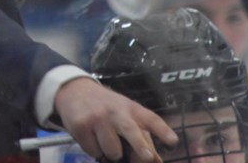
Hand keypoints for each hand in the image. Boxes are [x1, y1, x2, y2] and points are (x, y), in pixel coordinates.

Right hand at [52, 78, 177, 161]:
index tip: (172, 142)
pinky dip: (94, 149)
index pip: (150, 119)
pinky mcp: (80, 125)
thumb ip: (142, 136)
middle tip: (148, 157)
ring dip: (111, 153)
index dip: (162, 131)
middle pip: (130, 130)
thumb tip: (156, 161)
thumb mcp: (125, 114)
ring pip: (112, 151)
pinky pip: (93, 151)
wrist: (75, 91)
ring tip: (105, 140)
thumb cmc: (107, 107)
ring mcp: (97, 118)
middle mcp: (115, 111)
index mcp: (132, 109)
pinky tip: (91, 136)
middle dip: (140, 145)